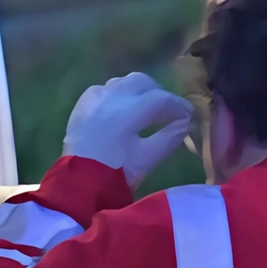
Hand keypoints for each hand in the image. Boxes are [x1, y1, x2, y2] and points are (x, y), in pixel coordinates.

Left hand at [63, 72, 194, 189]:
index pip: (159, 99)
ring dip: (138, 91)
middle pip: (141, 82)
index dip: (178, 106)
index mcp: (126, 112)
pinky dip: (118, 94)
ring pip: (122, 82)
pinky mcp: (82, 105)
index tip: (188, 116)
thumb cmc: (114, 174)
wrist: (78, 185)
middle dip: (158, 93)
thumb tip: (185, 123)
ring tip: (147, 109)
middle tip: (169, 110)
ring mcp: (93, 99)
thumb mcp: (146, 159)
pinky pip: (104, 89)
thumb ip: (168, 138)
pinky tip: (122, 109)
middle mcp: (109, 98)